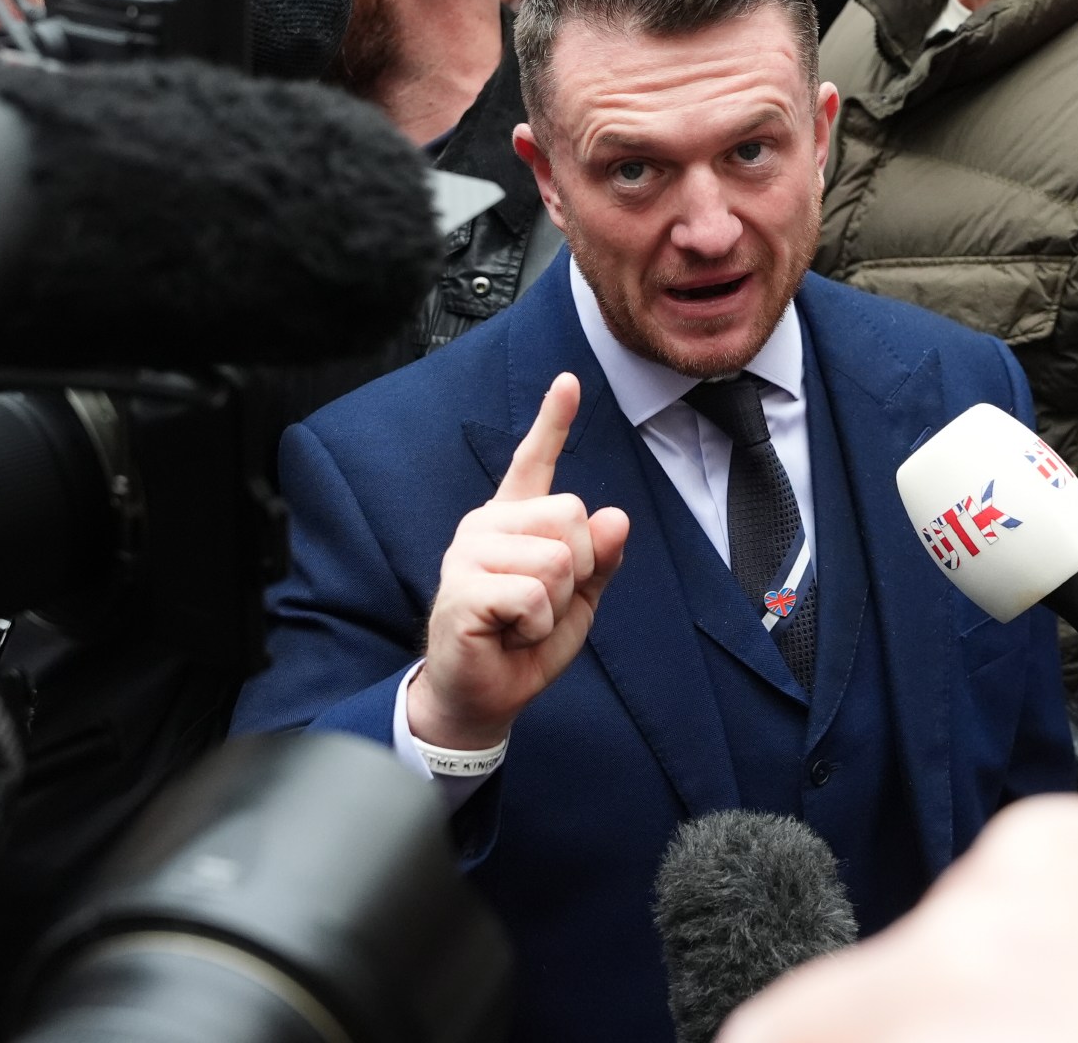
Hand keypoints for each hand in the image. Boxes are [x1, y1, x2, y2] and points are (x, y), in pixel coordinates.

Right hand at [410, 373, 629, 749]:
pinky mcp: (461, 590)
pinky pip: (533, 596)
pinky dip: (535, 626)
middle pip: (572, 516)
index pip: (535, 462)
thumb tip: (616, 517)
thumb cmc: (524, 642)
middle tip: (542, 605)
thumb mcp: (578, 599)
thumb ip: (599, 559)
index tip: (569, 382)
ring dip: (555, 606)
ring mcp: (468, 554)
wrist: (485, 695)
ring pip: (557, 560)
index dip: (552, 421)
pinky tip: (509, 633)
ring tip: (523, 622)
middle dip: (577, 570)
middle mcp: (486, 526)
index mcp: (514, 521)